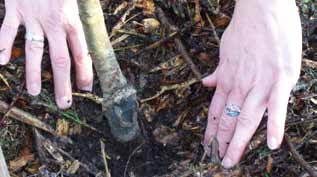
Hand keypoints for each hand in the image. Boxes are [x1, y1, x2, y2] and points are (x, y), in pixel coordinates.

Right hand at [0, 0, 92, 108]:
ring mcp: (33, 16)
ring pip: (33, 50)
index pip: (81, 52)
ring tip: (35, 93)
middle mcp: (54, 22)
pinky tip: (0, 62)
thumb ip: (80, 18)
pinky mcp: (14, 7)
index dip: (84, 72)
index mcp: (72, 19)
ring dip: (33, 73)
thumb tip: (86, 39)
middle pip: (60, 59)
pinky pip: (6, 29)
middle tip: (64, 103)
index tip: (85, 89)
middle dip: (62, 83)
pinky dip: (1, 44)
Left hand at [203, 0, 301, 167]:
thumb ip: (218, 72)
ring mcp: (260, 83)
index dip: (211, 130)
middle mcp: (240, 86)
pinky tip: (270, 144)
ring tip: (231, 161)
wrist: (261, 10)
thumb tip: (206, 83)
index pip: (216, 111)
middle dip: (221, 142)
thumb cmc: (244, 30)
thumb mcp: (225, 51)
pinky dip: (274, 125)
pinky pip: (276, 106)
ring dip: (237, 142)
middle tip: (217, 161)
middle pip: (228, 119)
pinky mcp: (281, 78)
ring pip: (246, 118)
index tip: (207, 144)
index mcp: (228, 80)